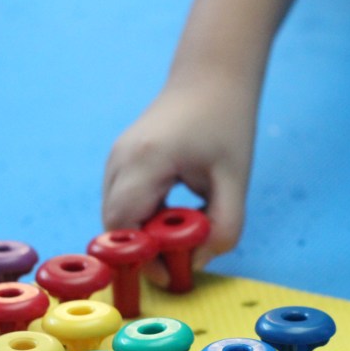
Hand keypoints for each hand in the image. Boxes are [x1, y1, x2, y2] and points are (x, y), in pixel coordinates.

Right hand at [102, 76, 257, 285]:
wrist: (212, 76)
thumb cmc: (226, 122)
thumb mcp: (236, 180)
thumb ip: (223, 227)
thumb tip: (196, 263)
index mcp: (146, 160)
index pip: (123, 226)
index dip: (141, 258)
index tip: (173, 274)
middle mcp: (120, 159)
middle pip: (114, 226)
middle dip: (142, 251)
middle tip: (181, 261)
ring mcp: (116, 157)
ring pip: (116, 216)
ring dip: (145, 234)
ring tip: (186, 230)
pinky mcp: (121, 160)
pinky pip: (124, 203)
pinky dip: (144, 218)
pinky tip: (177, 214)